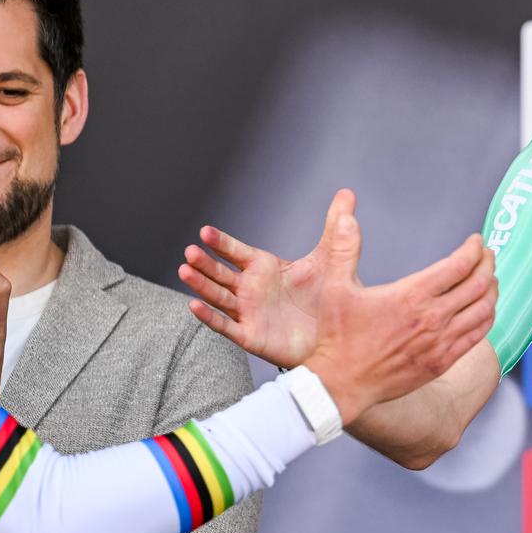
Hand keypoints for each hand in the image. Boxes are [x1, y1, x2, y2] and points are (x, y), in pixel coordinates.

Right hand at [179, 189, 354, 367]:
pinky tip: (194, 305)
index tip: (205, 231)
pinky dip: (209, 317)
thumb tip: (347, 193)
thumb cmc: (326, 298)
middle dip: (205, 263)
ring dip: (200, 285)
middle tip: (190, 251)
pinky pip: (226, 326)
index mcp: (263, 267)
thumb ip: (337, 227)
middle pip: (220, 273)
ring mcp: (247, 311)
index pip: (236, 251)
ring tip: (184, 271)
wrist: (333, 338)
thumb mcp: (333, 260)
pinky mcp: (250, 335)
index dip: (221, 242)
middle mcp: (250, 287)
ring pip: (218, 296)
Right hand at [299, 210, 496, 424]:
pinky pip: (478, 336)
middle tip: (488, 254)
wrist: (342, 384)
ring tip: (490, 279)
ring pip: (484, 311)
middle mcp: (433, 318)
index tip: (475, 240)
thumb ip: (344, 246)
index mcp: (412, 296)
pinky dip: (487, 318)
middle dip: (488, 264)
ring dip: (492, 290)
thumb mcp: (336, 287)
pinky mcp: (443, 362)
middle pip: (478, 285)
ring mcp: (441, 343)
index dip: (474, 248)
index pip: (459, 265)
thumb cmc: (338, 337)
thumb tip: (344, 214)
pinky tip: (484, 310)